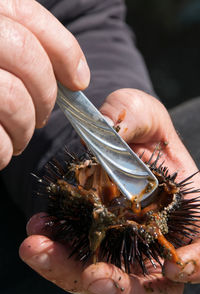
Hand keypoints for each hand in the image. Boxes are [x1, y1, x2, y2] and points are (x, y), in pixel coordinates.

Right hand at [0, 0, 89, 169]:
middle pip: (26, 57)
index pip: (28, 17)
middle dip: (46, 96)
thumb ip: (23, 52)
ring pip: (12, 99)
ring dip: (26, 128)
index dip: (65, 51)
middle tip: (42, 117)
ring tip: (21, 136)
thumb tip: (77, 77)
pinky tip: (4, 151)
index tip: (78, 81)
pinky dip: (5, 150)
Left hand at [19, 89, 199, 293]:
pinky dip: (55, 249)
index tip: (171, 269)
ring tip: (40, 248)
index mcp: (179, 208)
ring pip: (101, 275)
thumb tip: (109, 129)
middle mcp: (152, 233)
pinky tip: (39, 227)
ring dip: (70, 270)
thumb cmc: (141, 123)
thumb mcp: (143, 113)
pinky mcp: (93, 235)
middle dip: (117, 284)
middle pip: (145, 280)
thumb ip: (134, 120)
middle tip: (91, 276)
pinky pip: (74, 254)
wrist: (119, 131)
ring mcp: (120, 239)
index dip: (194, 264)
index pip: (198, 247)